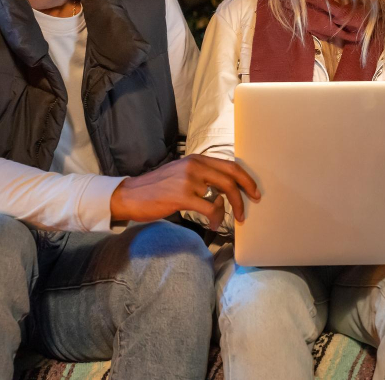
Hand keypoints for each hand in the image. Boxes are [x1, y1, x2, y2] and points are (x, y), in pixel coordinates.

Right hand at [110, 154, 259, 229]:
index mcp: (197, 159)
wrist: (130, 195)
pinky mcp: (182, 196)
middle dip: (245, 192)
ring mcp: (189, 180)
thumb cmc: (156, 188)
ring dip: (229, 210)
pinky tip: (213, 225)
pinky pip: (210, 209)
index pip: (230, 165)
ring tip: (229, 219)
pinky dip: (217, 219)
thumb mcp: (181, 174)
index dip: (245, 178)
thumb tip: (223, 194)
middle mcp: (195, 166)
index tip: (254, 190)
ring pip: (222, 194)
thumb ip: (202, 178)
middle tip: (253, 204)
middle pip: (231, 177)